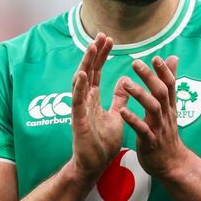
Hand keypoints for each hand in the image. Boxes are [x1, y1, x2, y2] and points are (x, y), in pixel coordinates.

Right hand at [70, 33, 129, 180]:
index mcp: (93, 98)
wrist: (95, 165)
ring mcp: (80, 109)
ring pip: (80, 82)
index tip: (108, 39)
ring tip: (91, 47)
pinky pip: (77, 101)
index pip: (97, 71)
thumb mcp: (116, 115)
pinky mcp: (78, 121)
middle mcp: (85, 100)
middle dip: (94, 53)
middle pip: (88, 71)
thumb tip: (123, 81)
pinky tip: (82, 74)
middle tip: (100, 34)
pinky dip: (79, 87)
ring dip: (86, 64)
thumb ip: (119, 99)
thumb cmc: (102, 142)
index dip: (101, 55)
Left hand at [120, 56, 187, 177]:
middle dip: (150, 77)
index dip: (164, 71)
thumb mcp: (170, 107)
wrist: (172, 164)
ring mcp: (159, 128)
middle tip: (136, 63)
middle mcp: (166, 114)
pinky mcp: (150, 141)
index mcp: (169, 106)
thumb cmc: (167, 133)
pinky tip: (122, 111)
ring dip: (140, 95)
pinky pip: (142, 129)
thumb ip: (170, 83)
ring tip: (126, 84)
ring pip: (153, 108)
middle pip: (161, 92)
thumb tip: (174, 58)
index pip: (170, 84)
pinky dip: (133, 120)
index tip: (155, 57)